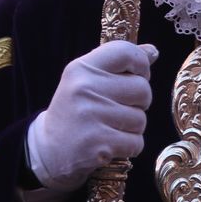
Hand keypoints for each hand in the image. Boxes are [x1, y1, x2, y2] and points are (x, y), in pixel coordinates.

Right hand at [25, 40, 155, 192]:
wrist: (48, 150)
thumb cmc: (75, 111)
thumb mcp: (88, 80)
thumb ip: (120, 64)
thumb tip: (152, 51)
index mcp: (81, 68)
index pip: (126, 52)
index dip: (141, 64)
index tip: (137, 76)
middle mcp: (85, 88)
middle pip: (143, 89)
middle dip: (138, 102)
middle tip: (117, 109)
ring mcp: (91, 116)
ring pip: (141, 119)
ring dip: (131, 127)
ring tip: (108, 127)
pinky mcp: (99, 144)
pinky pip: (136, 142)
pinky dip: (128, 146)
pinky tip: (109, 143)